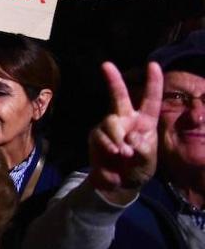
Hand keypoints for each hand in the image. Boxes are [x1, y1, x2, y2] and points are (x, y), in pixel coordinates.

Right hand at [87, 62, 162, 204]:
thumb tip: (130, 137)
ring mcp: (109, 127)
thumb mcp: (149, 162)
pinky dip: (108, 146)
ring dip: (117, 139)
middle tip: (106, 65)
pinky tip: (114, 155)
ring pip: (110, 123)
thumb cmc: (139, 169)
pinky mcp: (95, 136)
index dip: (153, 82)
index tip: (153, 64)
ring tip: (124, 154)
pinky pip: (100, 136)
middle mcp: (126, 119)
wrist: (119, 183)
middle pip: (119, 96)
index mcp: (145, 122)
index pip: (150, 100)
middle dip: (113, 80)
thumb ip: (144, 148)